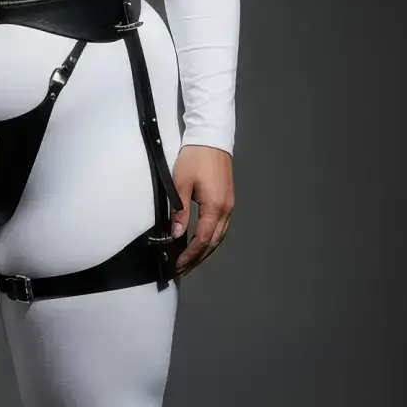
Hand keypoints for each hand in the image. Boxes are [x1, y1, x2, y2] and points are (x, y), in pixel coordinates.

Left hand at [169, 145, 234, 275]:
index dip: (190, 255)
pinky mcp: (228, 200)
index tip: (178, 265)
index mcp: (215, 207)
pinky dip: (212, 239)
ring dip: (205, 250)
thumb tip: (177, 234)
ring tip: (191, 261)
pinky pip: (222, 227)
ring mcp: (230, 205)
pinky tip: (203, 243)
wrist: (211, 138)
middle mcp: (226, 209)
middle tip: (183, 269)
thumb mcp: (180, 184)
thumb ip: (179, 211)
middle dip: (198, 258)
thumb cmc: (195, 158)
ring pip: (220, 236)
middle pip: (213, 242)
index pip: (202, 239)